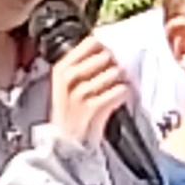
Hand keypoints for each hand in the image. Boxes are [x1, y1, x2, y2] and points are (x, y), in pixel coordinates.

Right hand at [48, 35, 134, 159]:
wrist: (67, 142)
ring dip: (121, 80)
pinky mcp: (93, 108)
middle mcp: (68, 78)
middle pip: (105, 56)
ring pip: (114, 72)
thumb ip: (82, 65)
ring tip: (117, 87)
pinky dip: (123, 93)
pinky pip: (119, 91)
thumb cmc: (70, 111)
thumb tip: (109, 49)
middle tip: (115, 76)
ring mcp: (79, 93)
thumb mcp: (66, 85)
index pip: (91, 42)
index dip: (105, 48)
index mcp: (61, 68)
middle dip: (114, 64)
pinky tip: (120, 97)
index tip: (107, 58)